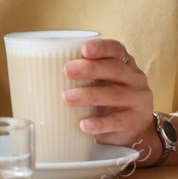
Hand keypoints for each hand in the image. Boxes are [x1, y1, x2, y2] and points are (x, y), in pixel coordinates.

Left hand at [63, 38, 154, 155]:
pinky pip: (116, 122)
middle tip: (67, 70)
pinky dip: (99, 123)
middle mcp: (135, 79)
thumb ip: (85, 74)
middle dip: (91, 68)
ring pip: (114, 94)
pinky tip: (84, 124)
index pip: (117, 49)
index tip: (84, 49)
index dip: (102, 48)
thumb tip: (39, 68)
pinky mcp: (134, 122)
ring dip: (89, 95)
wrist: (135, 131)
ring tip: (67, 97)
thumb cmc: (110, 100)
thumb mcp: (103, 83)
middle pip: (115, 69)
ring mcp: (138, 101)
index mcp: (125, 64)